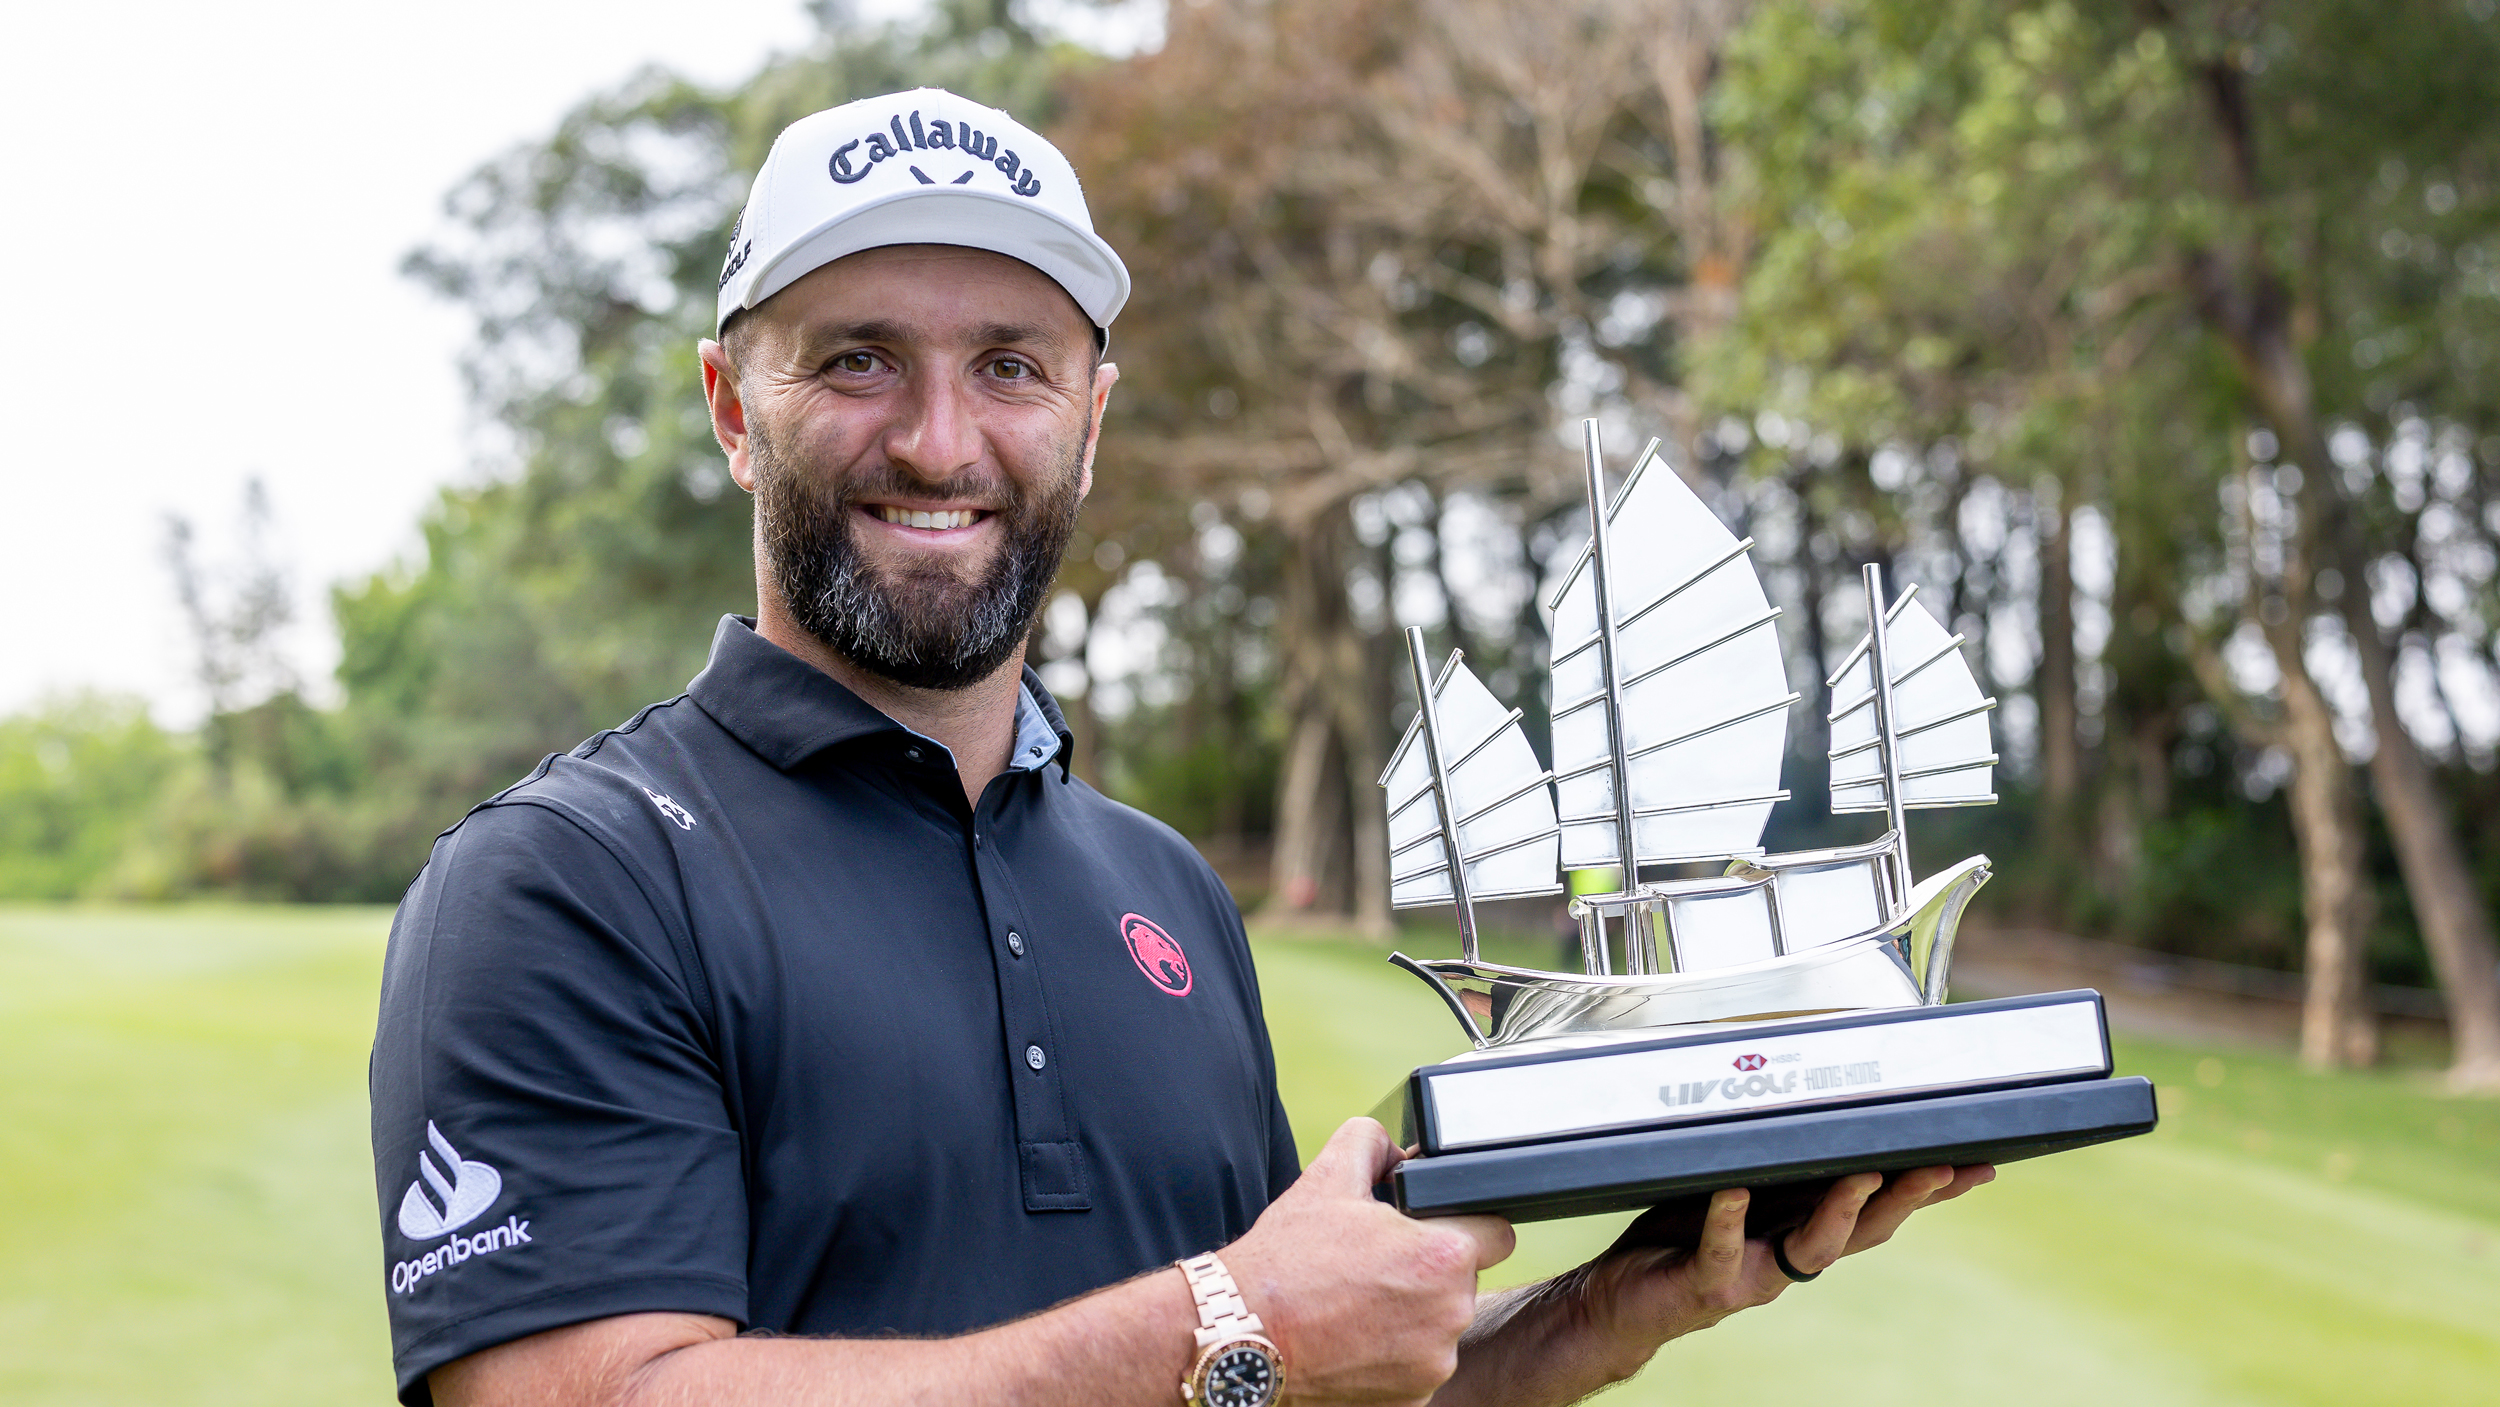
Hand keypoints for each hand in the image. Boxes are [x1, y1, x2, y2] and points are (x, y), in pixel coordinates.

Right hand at [1222, 1118, 1514, 1404]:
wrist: (1241, 1337)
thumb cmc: (1285, 1261)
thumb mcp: (1327, 1176)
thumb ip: (1372, 1141)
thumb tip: (1397, 1151)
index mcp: (1444, 1255)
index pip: (1498, 1232)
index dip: (1466, 1223)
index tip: (1433, 1230)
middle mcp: (1451, 1314)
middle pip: (1465, 1282)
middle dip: (1430, 1271)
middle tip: (1376, 1265)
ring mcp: (1433, 1364)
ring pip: (1441, 1326)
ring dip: (1413, 1314)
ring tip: (1357, 1302)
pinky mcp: (1412, 1399)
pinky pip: (1418, 1366)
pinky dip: (1393, 1354)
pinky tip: (1353, 1337)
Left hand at [1575, 1165, 1994, 1371]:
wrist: (1625, 1300)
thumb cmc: (1682, 1235)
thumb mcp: (1741, 1191)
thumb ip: (1776, 1162)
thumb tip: (1813, 1107)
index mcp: (1804, 1228)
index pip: (1882, 1209)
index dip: (1931, 1191)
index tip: (1980, 1166)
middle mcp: (1790, 1257)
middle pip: (1866, 1230)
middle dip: (1908, 1198)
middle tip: (1946, 1167)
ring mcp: (1754, 1273)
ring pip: (1812, 1249)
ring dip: (1840, 1212)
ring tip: (1862, 1174)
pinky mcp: (1708, 1281)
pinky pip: (1721, 1252)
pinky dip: (1728, 1221)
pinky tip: (1734, 1193)